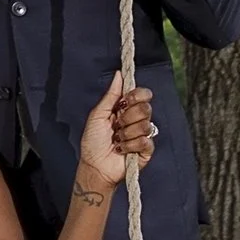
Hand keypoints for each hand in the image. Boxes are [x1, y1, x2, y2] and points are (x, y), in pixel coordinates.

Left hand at [72, 71, 154, 194]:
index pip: (143, 95)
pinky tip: (121, 150)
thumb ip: (111, 95)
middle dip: (127, 118)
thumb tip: (119, 74)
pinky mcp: (146, 151)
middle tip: (116, 125)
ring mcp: (142, 135)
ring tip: (116, 140)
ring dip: (126, 134)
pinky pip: (145, 142)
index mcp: (127, 109)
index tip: (125, 102)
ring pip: (145, 125)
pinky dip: (129, 146)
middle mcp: (137, 120)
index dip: (137, 96)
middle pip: (146, 109)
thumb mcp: (98, 115)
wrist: (94, 166)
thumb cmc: (92, 141)